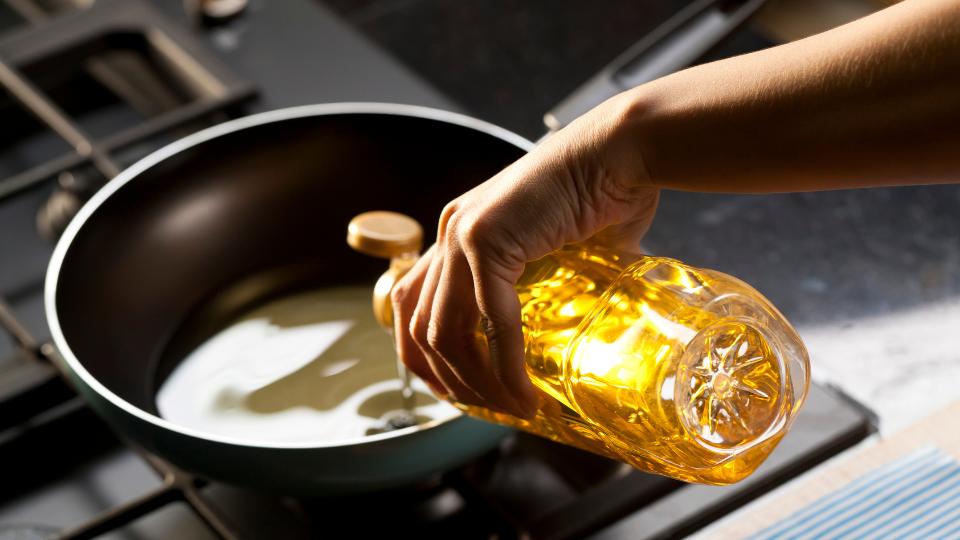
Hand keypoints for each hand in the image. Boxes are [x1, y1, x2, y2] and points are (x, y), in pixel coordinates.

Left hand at [391, 95, 658, 417]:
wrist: (622, 150)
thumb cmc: (602, 191)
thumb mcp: (557, 247)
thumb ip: (548, 283)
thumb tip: (572, 327)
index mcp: (459, 231)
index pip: (411, 302)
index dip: (422, 354)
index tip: (455, 389)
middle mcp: (450, 230)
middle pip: (416, 323)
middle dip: (444, 377)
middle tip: (482, 409)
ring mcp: (462, 233)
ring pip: (444, 330)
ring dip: (474, 381)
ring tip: (509, 406)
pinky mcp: (487, 239)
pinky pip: (490, 319)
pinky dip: (505, 364)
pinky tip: (524, 390)